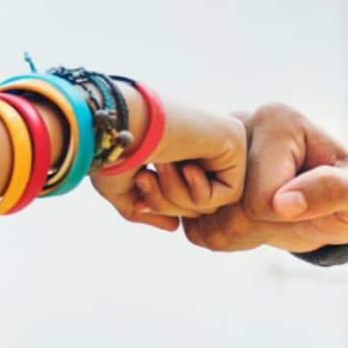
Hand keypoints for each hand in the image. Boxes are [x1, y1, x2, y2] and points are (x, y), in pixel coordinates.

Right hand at [89, 86, 242, 221]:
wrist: (118, 122)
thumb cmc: (113, 152)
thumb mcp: (123, 188)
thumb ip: (148, 208)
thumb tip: (175, 226)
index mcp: (177, 147)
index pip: (182, 196)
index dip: (159, 204)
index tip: (138, 192)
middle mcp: (200, 141)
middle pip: (198, 202)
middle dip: (168, 203)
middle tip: (145, 178)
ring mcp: (219, 140)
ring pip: (213, 200)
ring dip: (180, 196)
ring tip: (160, 166)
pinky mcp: (234, 141)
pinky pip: (229, 193)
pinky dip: (201, 192)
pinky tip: (185, 166)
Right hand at [179, 102, 347, 253]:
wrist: (330, 201)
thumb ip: (331, 192)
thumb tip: (283, 204)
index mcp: (277, 120)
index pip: (259, 196)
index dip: (283, 217)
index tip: (305, 204)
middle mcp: (235, 125)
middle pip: (223, 207)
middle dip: (257, 227)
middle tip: (288, 215)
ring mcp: (208, 149)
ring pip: (201, 218)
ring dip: (240, 234)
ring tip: (270, 217)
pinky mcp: (194, 174)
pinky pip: (194, 227)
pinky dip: (222, 237)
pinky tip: (249, 221)